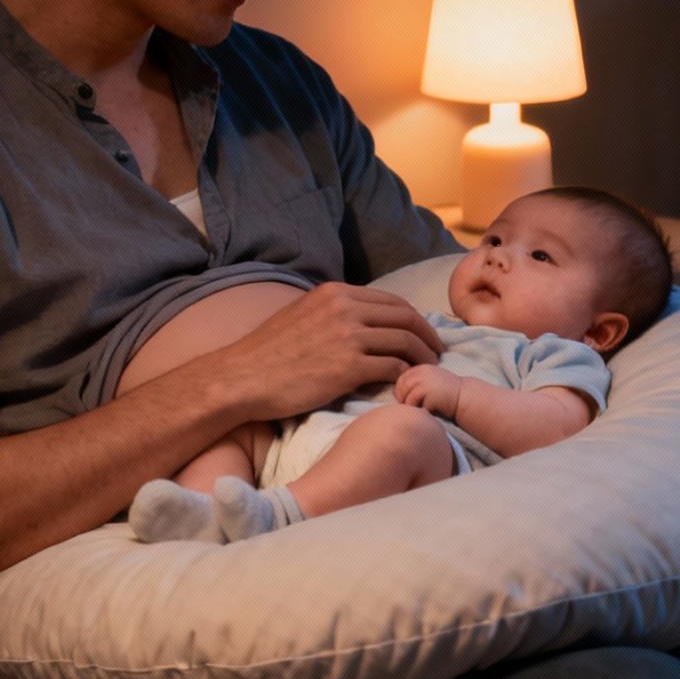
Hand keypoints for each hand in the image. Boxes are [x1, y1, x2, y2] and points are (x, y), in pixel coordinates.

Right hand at [215, 283, 442, 416]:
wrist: (242, 378)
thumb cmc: (267, 354)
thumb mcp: (302, 314)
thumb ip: (333, 312)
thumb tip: (360, 319)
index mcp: (335, 293)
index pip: (391, 300)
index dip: (414, 318)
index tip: (422, 334)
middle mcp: (345, 308)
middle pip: (405, 317)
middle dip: (427, 336)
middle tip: (437, 353)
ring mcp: (348, 337)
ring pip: (404, 341)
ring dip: (423, 357)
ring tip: (429, 371)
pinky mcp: (348, 367)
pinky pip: (392, 368)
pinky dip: (405, 376)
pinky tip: (406, 385)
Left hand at [395, 363, 463, 417]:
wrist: (465, 399)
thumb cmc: (447, 396)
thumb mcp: (432, 383)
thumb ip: (417, 383)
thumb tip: (399, 394)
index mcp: (422, 368)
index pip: (401, 379)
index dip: (402, 391)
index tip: (410, 401)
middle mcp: (421, 372)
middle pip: (400, 387)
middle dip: (404, 399)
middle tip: (415, 407)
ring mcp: (422, 380)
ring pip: (404, 396)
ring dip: (411, 406)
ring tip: (423, 408)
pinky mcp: (425, 391)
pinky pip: (411, 403)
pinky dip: (417, 410)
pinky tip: (428, 410)